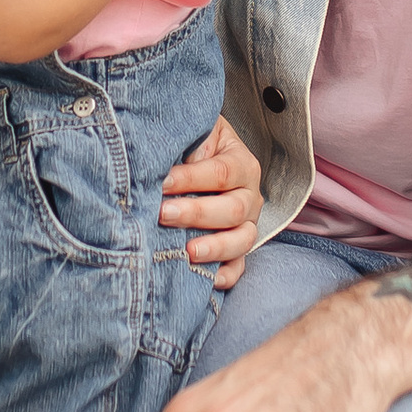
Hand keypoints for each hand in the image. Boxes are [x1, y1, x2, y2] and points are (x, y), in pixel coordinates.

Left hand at [157, 113, 262, 287]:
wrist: (199, 158)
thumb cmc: (194, 146)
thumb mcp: (196, 133)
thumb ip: (188, 141)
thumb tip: (162, 156)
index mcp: (242, 164)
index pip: (221, 173)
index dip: (191, 178)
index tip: (162, 182)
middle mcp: (250, 196)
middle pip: (233, 209)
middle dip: (196, 214)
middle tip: (163, 214)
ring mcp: (247, 224)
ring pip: (242, 240)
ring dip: (214, 247)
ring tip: (187, 251)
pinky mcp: (237, 248)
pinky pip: (239, 266)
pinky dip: (226, 274)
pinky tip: (208, 278)